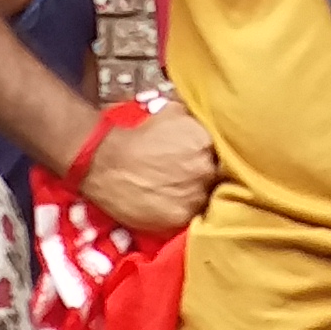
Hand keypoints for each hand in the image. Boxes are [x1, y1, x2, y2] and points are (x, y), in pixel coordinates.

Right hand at [78, 103, 218, 235]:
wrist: (105, 163)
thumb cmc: (137, 136)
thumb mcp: (171, 112)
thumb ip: (196, 118)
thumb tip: (208, 120)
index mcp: (206, 141)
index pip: (224, 152)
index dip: (214, 156)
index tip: (201, 158)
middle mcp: (206, 168)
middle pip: (217, 176)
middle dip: (206, 175)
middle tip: (189, 175)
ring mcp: (195, 195)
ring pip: (206, 198)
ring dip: (196, 194)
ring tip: (178, 191)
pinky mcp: (181, 217)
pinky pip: (190, 215)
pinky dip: (182, 210)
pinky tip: (170, 203)